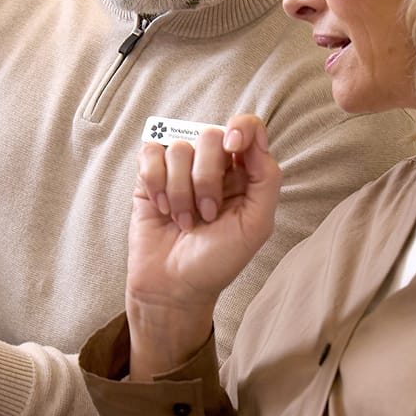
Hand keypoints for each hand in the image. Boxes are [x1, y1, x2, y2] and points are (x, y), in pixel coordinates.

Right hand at [126, 114, 280, 378]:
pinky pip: (150, 154)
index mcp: (243, 173)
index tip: (233, 148)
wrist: (174, 287)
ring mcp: (179, 169)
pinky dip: (156, 183)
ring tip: (184, 221)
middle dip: (207, 179)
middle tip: (207, 213)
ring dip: (181, 192)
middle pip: (210, 136)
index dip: (240, 128)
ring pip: (179, 149)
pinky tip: (162, 209)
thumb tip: (254, 140)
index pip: (247, 128)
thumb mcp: (256, 225)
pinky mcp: (149, 176)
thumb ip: (266, 179)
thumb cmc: (218, 261)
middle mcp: (212, 166)